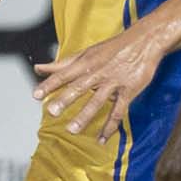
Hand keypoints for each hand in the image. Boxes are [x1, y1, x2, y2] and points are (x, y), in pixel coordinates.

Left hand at [32, 25, 166, 135]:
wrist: (144, 41)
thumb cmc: (112, 49)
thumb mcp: (86, 53)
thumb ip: (62, 64)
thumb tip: (38, 68)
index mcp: (86, 62)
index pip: (64, 74)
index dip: (50, 85)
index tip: (36, 96)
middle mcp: (98, 72)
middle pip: (79, 87)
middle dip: (65, 99)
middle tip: (52, 112)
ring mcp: (114, 82)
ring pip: (97, 101)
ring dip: (84, 116)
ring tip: (72, 130)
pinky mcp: (129, 90)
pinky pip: (118, 111)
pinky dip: (110, 126)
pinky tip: (102, 139)